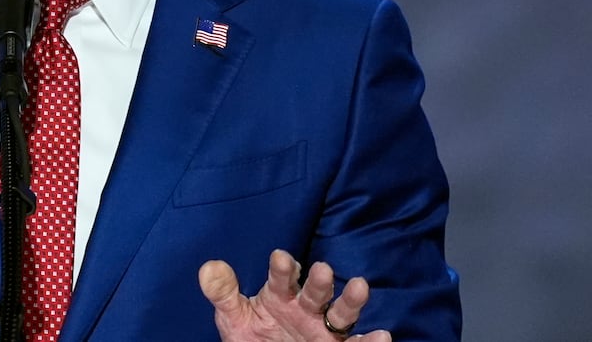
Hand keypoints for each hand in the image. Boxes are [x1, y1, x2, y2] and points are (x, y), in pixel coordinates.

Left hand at [199, 250, 390, 341]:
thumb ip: (223, 294)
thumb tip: (208, 267)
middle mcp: (307, 308)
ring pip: (341, 313)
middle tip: (322, 269)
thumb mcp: (234, 317)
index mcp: (281, 294)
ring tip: (360, 286)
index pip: (281, 277)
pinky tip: (383, 336)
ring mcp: (325, 329)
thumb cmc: (252, 335)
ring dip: (351, 300)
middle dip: (319, 281)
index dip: (281, 268)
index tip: (280, 258)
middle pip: (316, 291)